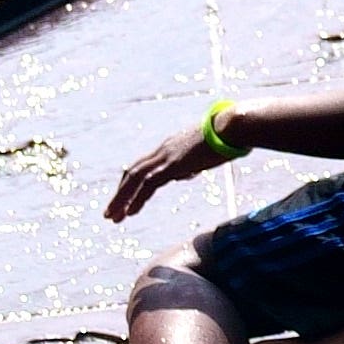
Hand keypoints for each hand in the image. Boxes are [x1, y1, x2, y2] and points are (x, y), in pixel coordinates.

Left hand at [107, 118, 237, 223]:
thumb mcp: (205, 152)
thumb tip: (188, 170)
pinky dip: (136, 199)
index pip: (143, 167)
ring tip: (112, 218)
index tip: (124, 201)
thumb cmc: (228, 137)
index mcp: (170, 148)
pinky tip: (130, 213)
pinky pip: (148, 184)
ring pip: (134, 178)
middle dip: (119, 194)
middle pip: (132, 172)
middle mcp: (164, 150)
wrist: (234, 126)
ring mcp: (167, 156)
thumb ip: (193, 161)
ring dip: (121, 199)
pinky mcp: (174, 164)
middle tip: (110, 214)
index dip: (130, 184)